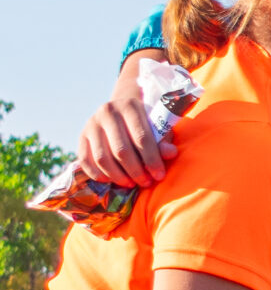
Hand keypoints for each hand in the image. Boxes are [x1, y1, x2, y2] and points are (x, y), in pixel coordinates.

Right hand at [79, 58, 171, 187]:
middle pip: (121, 150)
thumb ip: (163, 141)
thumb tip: (170, 153)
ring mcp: (91, 124)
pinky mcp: (81, 136)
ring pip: (102, 158)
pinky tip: (111, 181)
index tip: (159, 176)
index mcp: (130, 106)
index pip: (142, 138)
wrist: (122, 112)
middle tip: (146, 182)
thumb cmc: (145, 123)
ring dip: (118, 176)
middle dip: (136, 171)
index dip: (152, 160)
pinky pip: (85, 160)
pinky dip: (97, 174)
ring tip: (131, 183)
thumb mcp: (158, 128)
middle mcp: (108, 112)